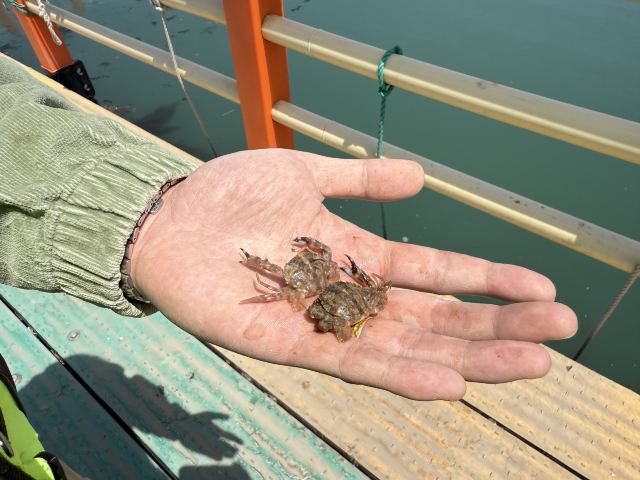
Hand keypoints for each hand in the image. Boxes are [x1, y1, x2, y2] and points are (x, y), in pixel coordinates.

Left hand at [130, 149, 576, 399]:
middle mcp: (348, 295)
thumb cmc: (229, 194)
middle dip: (495, 325)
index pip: (434, 273)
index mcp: (356, 255)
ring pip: (405, 346)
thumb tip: (423, 177)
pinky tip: (448, 381)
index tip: (538, 286)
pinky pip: (350, 363)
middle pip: (432, 316)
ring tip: (529, 364)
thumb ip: (359, 179)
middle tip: (558, 330)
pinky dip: (399, 375)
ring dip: (467, 356)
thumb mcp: (304, 174)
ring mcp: (321, 324)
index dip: (486, 279)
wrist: (167, 217)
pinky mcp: (287, 345)